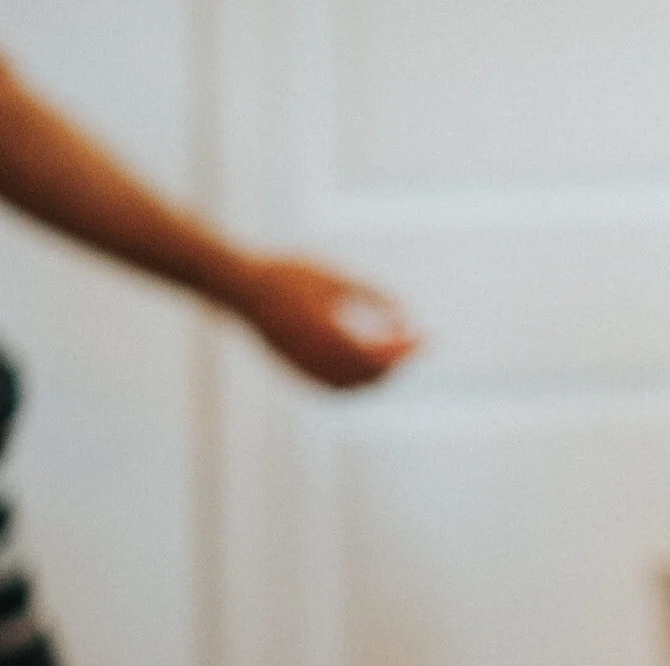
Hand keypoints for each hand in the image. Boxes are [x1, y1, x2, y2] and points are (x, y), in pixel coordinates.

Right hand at [225, 254, 420, 387]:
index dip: (408, 348)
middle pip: (372, 374)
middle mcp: (317, 358)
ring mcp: (305, 369)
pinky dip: (358, 381)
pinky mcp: (297, 373)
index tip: (428, 336)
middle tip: (419, 344)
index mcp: (328, 334)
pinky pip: (336, 388)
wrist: (241, 287)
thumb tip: (408, 315)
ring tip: (398, 353)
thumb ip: (372, 296)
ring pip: (355, 386)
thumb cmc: (288, 273)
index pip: (381, 354)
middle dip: (399, 362)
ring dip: (381, 375)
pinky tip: (369, 365)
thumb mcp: (335, 276)